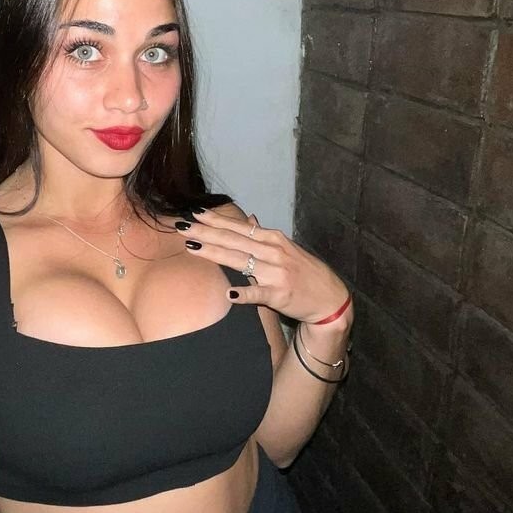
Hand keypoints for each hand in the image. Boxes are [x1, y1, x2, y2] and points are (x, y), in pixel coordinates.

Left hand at [177, 206, 351, 326]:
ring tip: (192, 247)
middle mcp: (273, 252)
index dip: (215, 220)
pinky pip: (259, 293)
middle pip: (233, 240)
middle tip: (182, 226)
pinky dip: (244, 293)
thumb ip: (263, 236)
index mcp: (273, 239)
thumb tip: (247, 219)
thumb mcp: (286, 248)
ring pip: (240, 261)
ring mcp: (276, 273)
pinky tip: (229, 293)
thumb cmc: (305, 273)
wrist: (330, 299)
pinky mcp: (280, 295)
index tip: (194, 213)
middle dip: (205, 232)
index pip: (238, 227)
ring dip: (215, 253)